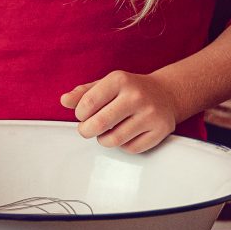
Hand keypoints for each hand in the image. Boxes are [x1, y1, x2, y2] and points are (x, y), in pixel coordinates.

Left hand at [61, 71, 180, 153]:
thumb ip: (83, 93)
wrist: (166, 93)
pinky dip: (123, 145)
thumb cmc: (130, 90)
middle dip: (86, 131)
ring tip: (106, 131)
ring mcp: (150, 114)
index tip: (83, 115)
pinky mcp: (160, 131)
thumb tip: (64, 101)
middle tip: (87, 129)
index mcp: (120, 80)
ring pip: (114, 140)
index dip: (80, 114)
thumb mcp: (106, 84)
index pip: (88, 104)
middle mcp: (136, 96)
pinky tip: (126, 134)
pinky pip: (130, 148)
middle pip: (99, 124)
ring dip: (104, 140)